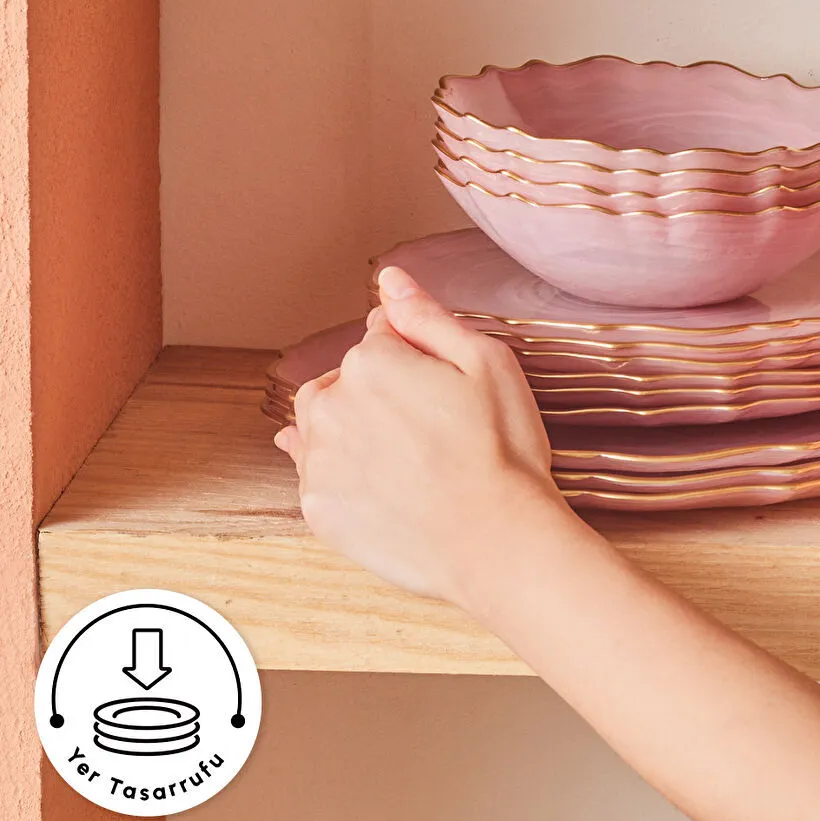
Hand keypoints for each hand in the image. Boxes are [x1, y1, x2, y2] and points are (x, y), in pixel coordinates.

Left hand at [274, 266, 569, 610]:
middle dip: (374, 389)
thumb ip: (428, 316)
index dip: (416, 355)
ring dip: (351, 427)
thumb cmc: (503, 450)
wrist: (497, 541)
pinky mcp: (318, 509)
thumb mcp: (487, 362)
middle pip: (341, 377)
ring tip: (404, 454)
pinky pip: (315, 475)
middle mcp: (332, 405)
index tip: (442, 385)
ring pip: (321, 424)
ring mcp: (319, 461)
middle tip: (428, 424)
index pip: (380, 334)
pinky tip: (381, 482)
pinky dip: (342, 473)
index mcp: (373, 361)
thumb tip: (389, 279)